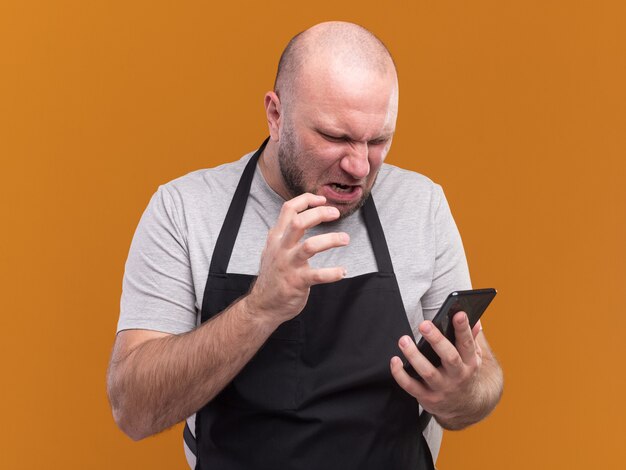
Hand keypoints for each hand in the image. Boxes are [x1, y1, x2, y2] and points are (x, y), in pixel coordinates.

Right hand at [246, 193, 348, 326]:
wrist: (263, 306)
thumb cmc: (273, 276)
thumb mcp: (272, 250)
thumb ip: (284, 235)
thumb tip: (298, 218)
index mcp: (276, 238)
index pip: (289, 209)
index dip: (307, 200)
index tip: (322, 199)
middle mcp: (281, 248)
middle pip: (299, 222)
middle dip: (320, 214)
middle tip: (336, 214)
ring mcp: (289, 265)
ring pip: (310, 245)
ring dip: (331, 239)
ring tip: (345, 239)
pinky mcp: (297, 282)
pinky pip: (318, 275)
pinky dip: (333, 273)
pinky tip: (342, 271)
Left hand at [390, 311, 483, 424]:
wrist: (464, 407)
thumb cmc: (464, 373)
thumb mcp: (473, 358)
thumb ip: (472, 338)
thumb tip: (475, 319)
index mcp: (469, 363)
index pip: (467, 344)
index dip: (464, 329)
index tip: (459, 314)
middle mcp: (457, 376)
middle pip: (449, 357)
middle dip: (437, 340)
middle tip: (424, 324)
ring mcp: (442, 388)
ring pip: (428, 372)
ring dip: (414, 355)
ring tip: (404, 340)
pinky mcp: (427, 398)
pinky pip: (411, 386)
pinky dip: (400, 374)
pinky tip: (395, 360)